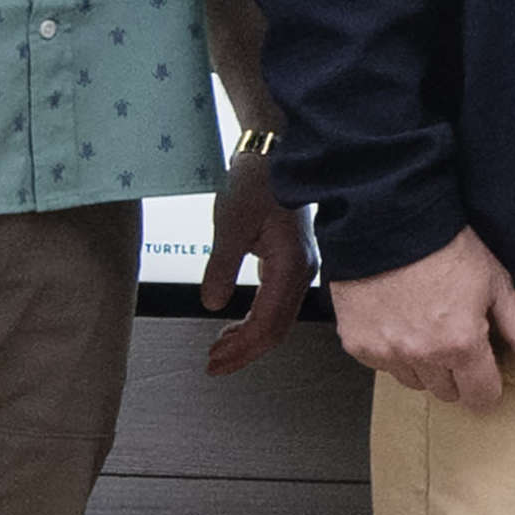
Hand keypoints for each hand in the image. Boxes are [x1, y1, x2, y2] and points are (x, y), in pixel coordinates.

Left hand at [197, 149, 311, 372]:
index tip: (216, 362)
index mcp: (290, 265)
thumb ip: (221, 266)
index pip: (268, 324)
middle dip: (245, 351)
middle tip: (213, 364)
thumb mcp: (230, 222)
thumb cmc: (257, 180)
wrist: (276, 150)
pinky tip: (235, 324)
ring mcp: (300, 266)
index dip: (242, 349)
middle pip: (277, 329)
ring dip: (249, 338)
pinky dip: (255, 320)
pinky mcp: (292, 260)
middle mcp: (302, 270)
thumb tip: (212, 303)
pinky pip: (277, 303)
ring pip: (279, 319)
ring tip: (219, 348)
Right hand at [333, 228, 514, 410]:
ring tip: (425, 325)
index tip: (486, 368)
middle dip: (457, 372)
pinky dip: (392, 351)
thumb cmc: (446, 247)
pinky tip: (399, 319)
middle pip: (447, 392)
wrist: (388, 221)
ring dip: (423, 364)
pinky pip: (382, 366)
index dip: (488, 384)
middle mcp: (421, 356)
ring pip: (414, 382)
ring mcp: (386, 353)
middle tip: (455, 336)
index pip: (481, 396)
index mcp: (461, 345)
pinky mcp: (357, 345)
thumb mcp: (496, 284)